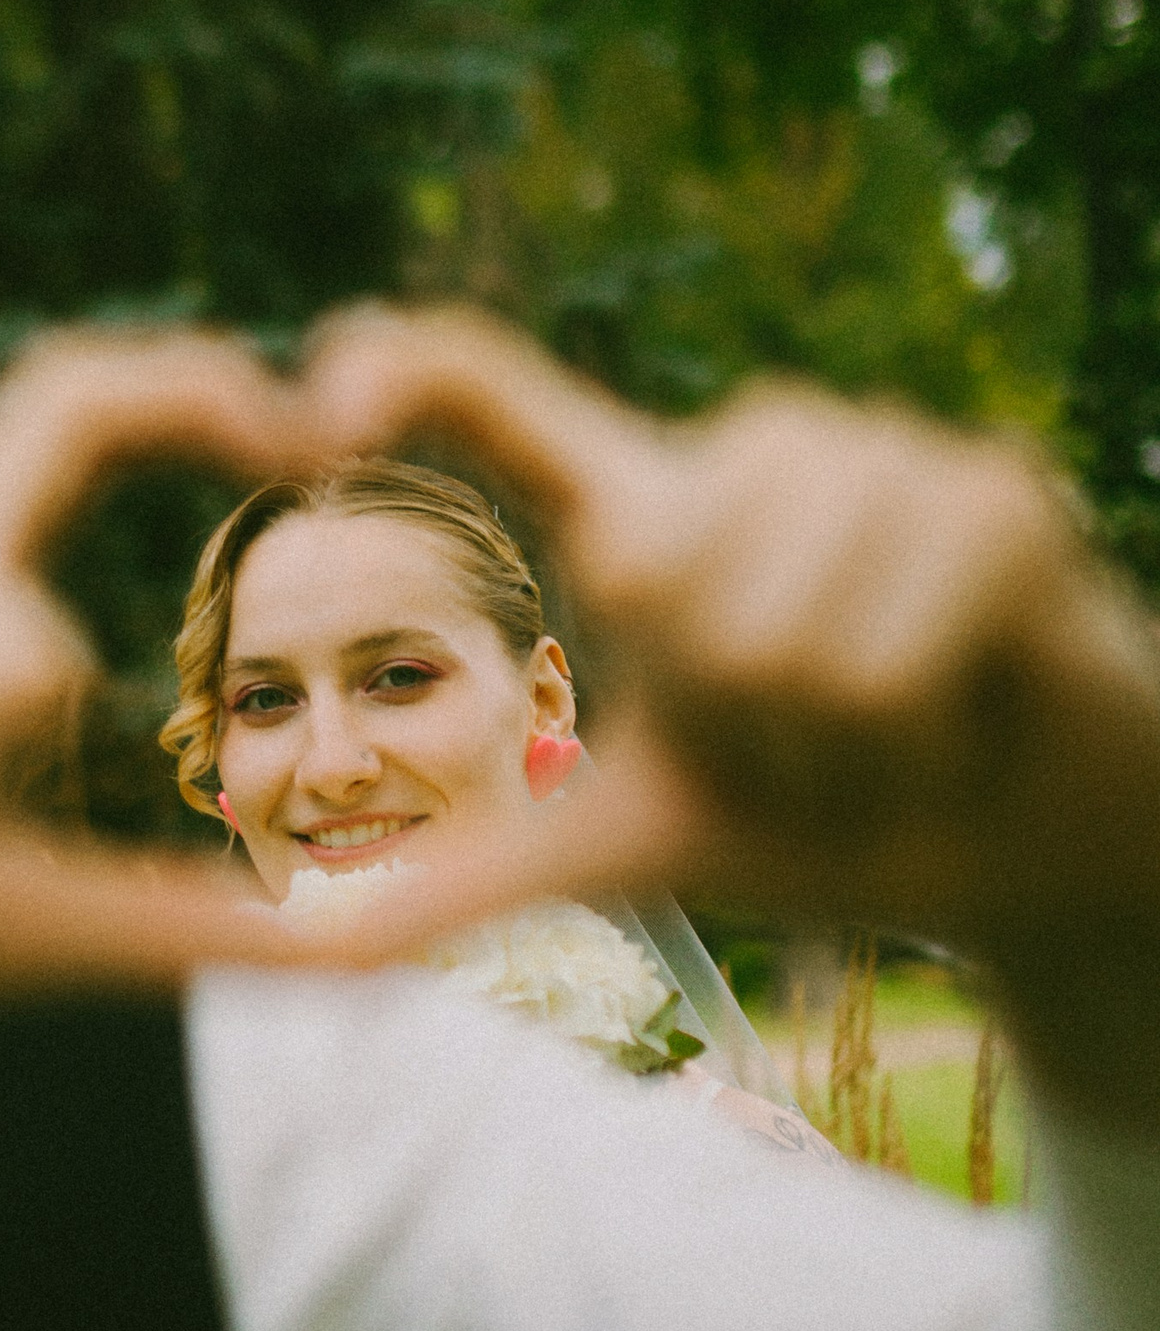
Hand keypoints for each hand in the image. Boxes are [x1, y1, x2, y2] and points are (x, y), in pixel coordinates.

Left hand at [284, 305, 1159, 1126]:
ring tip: (882, 735)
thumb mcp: (621, 848)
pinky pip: (884, 663)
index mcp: (643, 512)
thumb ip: (462, 884)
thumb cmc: (816, 821)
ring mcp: (878, 451)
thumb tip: (300, 957)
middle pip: (645, 581)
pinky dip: (908, 747)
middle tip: (803, 747)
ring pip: (769, 639)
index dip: (415, 372)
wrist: (1031, 852)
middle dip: (722, 728)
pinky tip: (962, 721)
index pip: (500, 395)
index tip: (324, 379)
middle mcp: (748, 448)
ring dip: (822, 753)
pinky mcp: (992, 489)